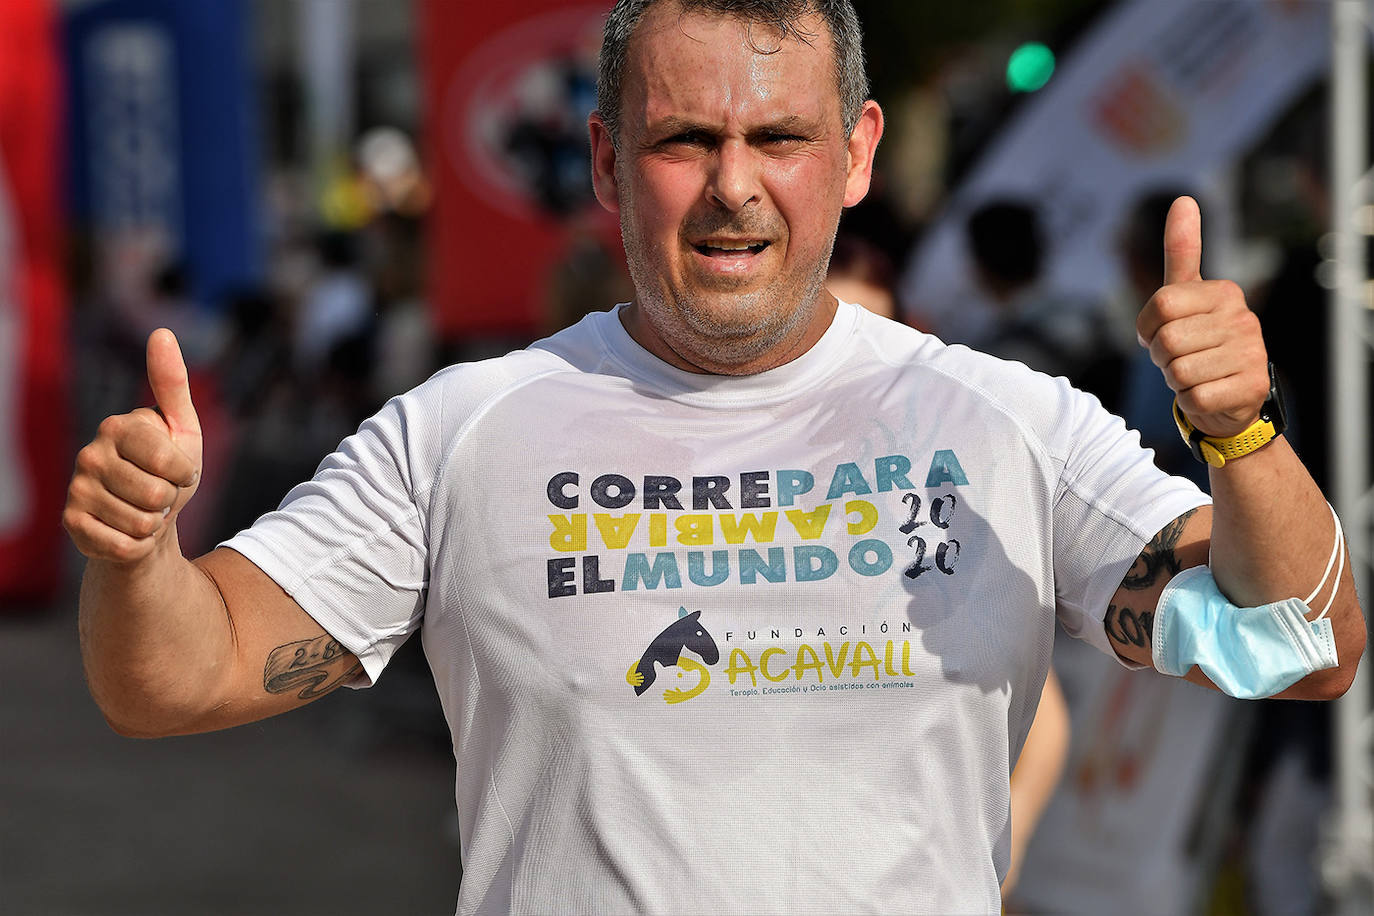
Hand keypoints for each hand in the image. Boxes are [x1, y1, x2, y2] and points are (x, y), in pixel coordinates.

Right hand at [64, 329, 202, 562]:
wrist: (147, 522)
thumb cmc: (169, 472)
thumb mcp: (182, 428)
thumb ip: (173, 384)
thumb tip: (161, 332)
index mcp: (118, 427)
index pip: (169, 460)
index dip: (186, 473)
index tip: (179, 469)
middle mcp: (89, 454)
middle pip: (156, 494)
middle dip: (170, 501)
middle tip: (159, 495)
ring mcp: (77, 490)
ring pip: (142, 523)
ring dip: (154, 524)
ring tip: (144, 511)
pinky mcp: (72, 524)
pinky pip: (124, 545)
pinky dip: (138, 545)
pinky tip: (127, 532)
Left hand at [1136, 196, 1268, 437]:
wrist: (1229, 397)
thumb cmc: (1199, 343)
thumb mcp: (1186, 296)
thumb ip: (1182, 252)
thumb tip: (1184, 198)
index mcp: (1224, 292)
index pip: (1161, 305)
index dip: (1147, 327)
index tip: (1159, 333)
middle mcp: (1244, 318)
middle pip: (1167, 341)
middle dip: (1161, 357)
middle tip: (1180, 358)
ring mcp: (1252, 353)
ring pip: (1178, 371)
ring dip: (1175, 379)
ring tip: (1195, 374)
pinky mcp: (1252, 387)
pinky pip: (1195, 397)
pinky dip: (1190, 400)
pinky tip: (1207, 393)